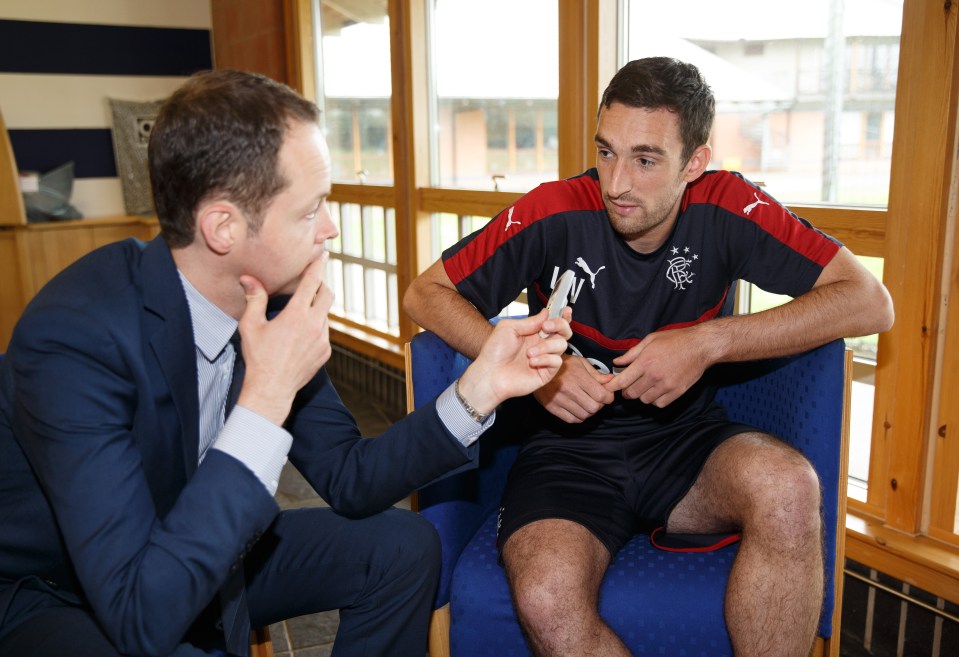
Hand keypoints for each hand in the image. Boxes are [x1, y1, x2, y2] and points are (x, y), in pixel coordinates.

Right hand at [235, 254, 333, 424]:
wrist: (272, 388)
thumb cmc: (258, 357)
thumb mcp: (251, 325)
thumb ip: (254, 299)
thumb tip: (248, 278)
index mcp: (296, 314)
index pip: (312, 282)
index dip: (318, 265)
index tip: (323, 255)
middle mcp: (314, 324)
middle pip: (327, 294)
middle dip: (321, 284)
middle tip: (311, 281)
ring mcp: (323, 339)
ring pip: (325, 314)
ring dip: (316, 308)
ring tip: (299, 312)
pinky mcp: (325, 352)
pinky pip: (324, 332)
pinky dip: (316, 327)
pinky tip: (300, 334)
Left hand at [456, 309, 571, 415]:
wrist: (490, 374)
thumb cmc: (494, 352)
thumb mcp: (508, 328)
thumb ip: (529, 321)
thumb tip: (545, 313)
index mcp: (533, 333)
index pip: (554, 322)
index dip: (562, 315)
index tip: (565, 310)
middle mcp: (541, 345)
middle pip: (564, 332)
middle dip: (560, 325)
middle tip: (546, 327)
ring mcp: (545, 359)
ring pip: (561, 345)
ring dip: (545, 346)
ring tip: (529, 353)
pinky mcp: (546, 372)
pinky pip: (557, 361)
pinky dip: (545, 359)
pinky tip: (532, 363)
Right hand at [532, 354, 614, 422]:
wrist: (536, 366)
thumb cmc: (561, 363)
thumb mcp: (580, 362)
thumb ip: (597, 374)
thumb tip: (611, 381)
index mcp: (578, 376)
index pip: (601, 396)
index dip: (608, 397)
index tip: (607, 395)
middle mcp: (568, 389)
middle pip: (594, 408)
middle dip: (599, 405)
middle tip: (596, 399)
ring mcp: (559, 399)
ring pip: (584, 415)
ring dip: (588, 411)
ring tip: (586, 403)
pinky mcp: (551, 407)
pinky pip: (571, 419)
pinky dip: (578, 416)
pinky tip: (577, 408)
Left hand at [604, 327, 710, 407]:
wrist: (701, 346)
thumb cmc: (675, 340)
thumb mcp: (650, 340)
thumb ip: (631, 353)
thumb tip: (616, 362)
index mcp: (645, 362)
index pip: (622, 381)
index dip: (612, 386)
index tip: (609, 387)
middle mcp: (654, 375)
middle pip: (631, 394)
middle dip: (627, 391)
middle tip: (629, 385)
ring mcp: (666, 385)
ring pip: (644, 400)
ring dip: (642, 395)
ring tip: (646, 386)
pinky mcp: (677, 392)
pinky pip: (659, 404)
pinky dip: (655, 400)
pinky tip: (657, 390)